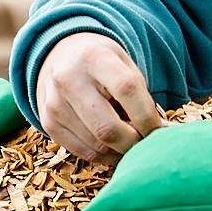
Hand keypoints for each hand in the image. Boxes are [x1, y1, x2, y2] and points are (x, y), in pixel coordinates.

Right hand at [35, 32, 159, 162]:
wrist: (60, 54)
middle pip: (108, 128)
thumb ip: (141, 95)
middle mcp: (69, 80)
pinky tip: (114, 146)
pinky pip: (82, 152)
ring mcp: (55, 104)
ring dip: (120, 151)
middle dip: (134, 143)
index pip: (127, 90)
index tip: (160, 129)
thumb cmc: (101, 61)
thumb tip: (163, 131)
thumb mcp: (123, 63)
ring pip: (96, 146)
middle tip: (146, 142)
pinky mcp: (49, 123)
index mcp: (94, 58)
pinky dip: (104, 156)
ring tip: (130, 141)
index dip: (147, 116)